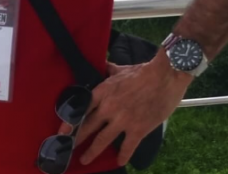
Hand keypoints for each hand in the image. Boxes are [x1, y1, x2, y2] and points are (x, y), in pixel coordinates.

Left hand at [59, 51, 191, 166]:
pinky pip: (127, 147)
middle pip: (88, 126)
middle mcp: (109, 107)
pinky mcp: (137, 129)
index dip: (70, 121)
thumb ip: (108, 70)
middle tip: (68, 148)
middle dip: (77, 139)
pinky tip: (119, 161)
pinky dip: (123, 156)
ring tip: (84, 159)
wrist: (164, 77)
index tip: (62, 131)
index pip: (82, 108)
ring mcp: (122, 120)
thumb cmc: (142, 71)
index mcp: (103, 91)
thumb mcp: (120, 69)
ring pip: (102, 140)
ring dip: (92, 151)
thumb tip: (102, 65)